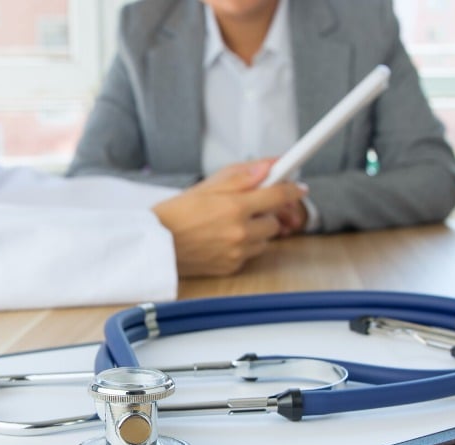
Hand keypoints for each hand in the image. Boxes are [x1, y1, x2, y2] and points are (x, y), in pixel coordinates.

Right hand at [153, 159, 306, 276]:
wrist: (155, 246)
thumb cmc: (176, 214)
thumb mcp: (206, 187)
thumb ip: (241, 176)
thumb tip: (269, 166)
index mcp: (234, 206)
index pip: (278, 194)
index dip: (291, 189)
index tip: (298, 188)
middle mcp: (240, 232)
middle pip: (275, 220)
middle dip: (266, 212)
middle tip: (250, 206)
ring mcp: (237, 252)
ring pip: (264, 240)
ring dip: (256, 232)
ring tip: (231, 225)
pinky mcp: (231, 268)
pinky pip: (250, 255)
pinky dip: (243, 247)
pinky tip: (223, 239)